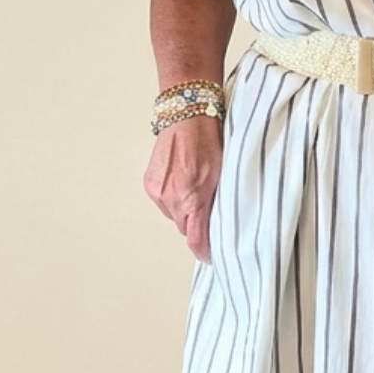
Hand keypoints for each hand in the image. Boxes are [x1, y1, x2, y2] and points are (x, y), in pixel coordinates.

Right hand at [144, 115, 223, 262]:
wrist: (186, 117)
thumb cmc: (208, 140)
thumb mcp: (223, 176)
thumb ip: (218, 205)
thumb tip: (219, 226)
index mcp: (192, 199)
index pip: (196, 239)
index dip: (204, 251)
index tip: (210, 255)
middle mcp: (171, 199)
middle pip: (186, 228)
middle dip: (197, 223)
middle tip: (208, 206)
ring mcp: (158, 192)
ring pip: (175, 215)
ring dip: (185, 209)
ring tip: (195, 187)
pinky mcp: (150, 184)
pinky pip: (164, 202)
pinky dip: (174, 197)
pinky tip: (183, 180)